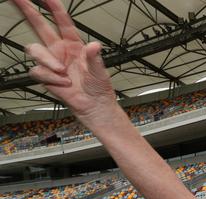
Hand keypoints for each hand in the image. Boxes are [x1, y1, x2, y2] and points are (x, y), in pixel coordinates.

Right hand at [11, 0, 115, 123]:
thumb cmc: (98, 86)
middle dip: (28, 10)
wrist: (93, 105)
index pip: (62, 21)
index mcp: (74, 43)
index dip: (54, 7)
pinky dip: (51, 78)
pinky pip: (38, 71)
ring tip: (63, 72)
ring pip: (35, 50)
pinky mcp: (45, 75)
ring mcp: (50, 61)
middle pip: (39, 26)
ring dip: (48, 61)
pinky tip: (63, 84)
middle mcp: (59, 49)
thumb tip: (94, 46)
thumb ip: (95, 58)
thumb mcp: (100, 71)